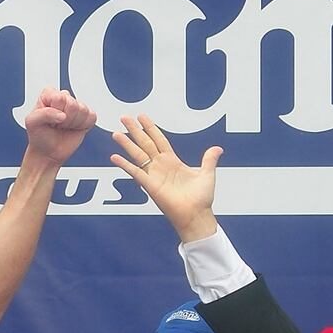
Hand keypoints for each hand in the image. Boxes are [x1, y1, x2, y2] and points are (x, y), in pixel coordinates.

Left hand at [24, 88, 95, 166]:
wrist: (47, 152)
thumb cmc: (39, 135)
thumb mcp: (31, 123)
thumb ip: (44, 114)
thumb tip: (63, 115)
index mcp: (49, 94)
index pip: (60, 98)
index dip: (54, 112)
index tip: (48, 120)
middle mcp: (64, 97)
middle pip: (73, 104)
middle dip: (64, 120)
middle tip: (56, 125)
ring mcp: (76, 106)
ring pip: (83, 110)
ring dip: (72, 124)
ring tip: (63, 127)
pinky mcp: (86, 116)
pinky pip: (92, 117)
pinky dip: (83, 126)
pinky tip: (73, 128)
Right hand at [110, 114, 221, 242]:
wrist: (196, 215)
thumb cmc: (201, 199)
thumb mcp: (207, 174)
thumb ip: (209, 160)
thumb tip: (217, 148)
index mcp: (173, 162)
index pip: (159, 140)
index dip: (150, 128)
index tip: (141, 117)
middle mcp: (161, 166)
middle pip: (145, 143)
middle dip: (134, 130)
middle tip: (124, 118)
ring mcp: (154, 175)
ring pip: (138, 155)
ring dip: (127, 144)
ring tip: (116, 133)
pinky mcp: (150, 185)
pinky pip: (135, 172)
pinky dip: (124, 165)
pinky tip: (114, 157)